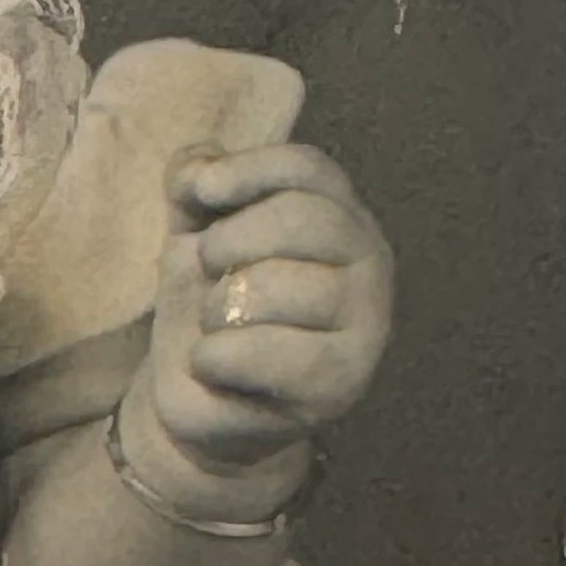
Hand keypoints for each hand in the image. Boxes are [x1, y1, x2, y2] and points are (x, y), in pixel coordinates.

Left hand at [142, 142, 394, 478]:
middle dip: (226, 242)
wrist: (202, 397)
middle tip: (209, 272)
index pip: (309, 169)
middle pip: (300, 219)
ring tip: (220, 327)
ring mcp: (366, 327)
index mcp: (342, 216)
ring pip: (275, 287)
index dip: (248, 170)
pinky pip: (258, 351)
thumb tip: (201, 169)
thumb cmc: (211, 301)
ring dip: (217, 307)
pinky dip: (213, 356)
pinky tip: (219, 366)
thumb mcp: (194, 230)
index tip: (200, 193)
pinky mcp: (341, 384)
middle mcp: (371, 265)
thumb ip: (195, 184)